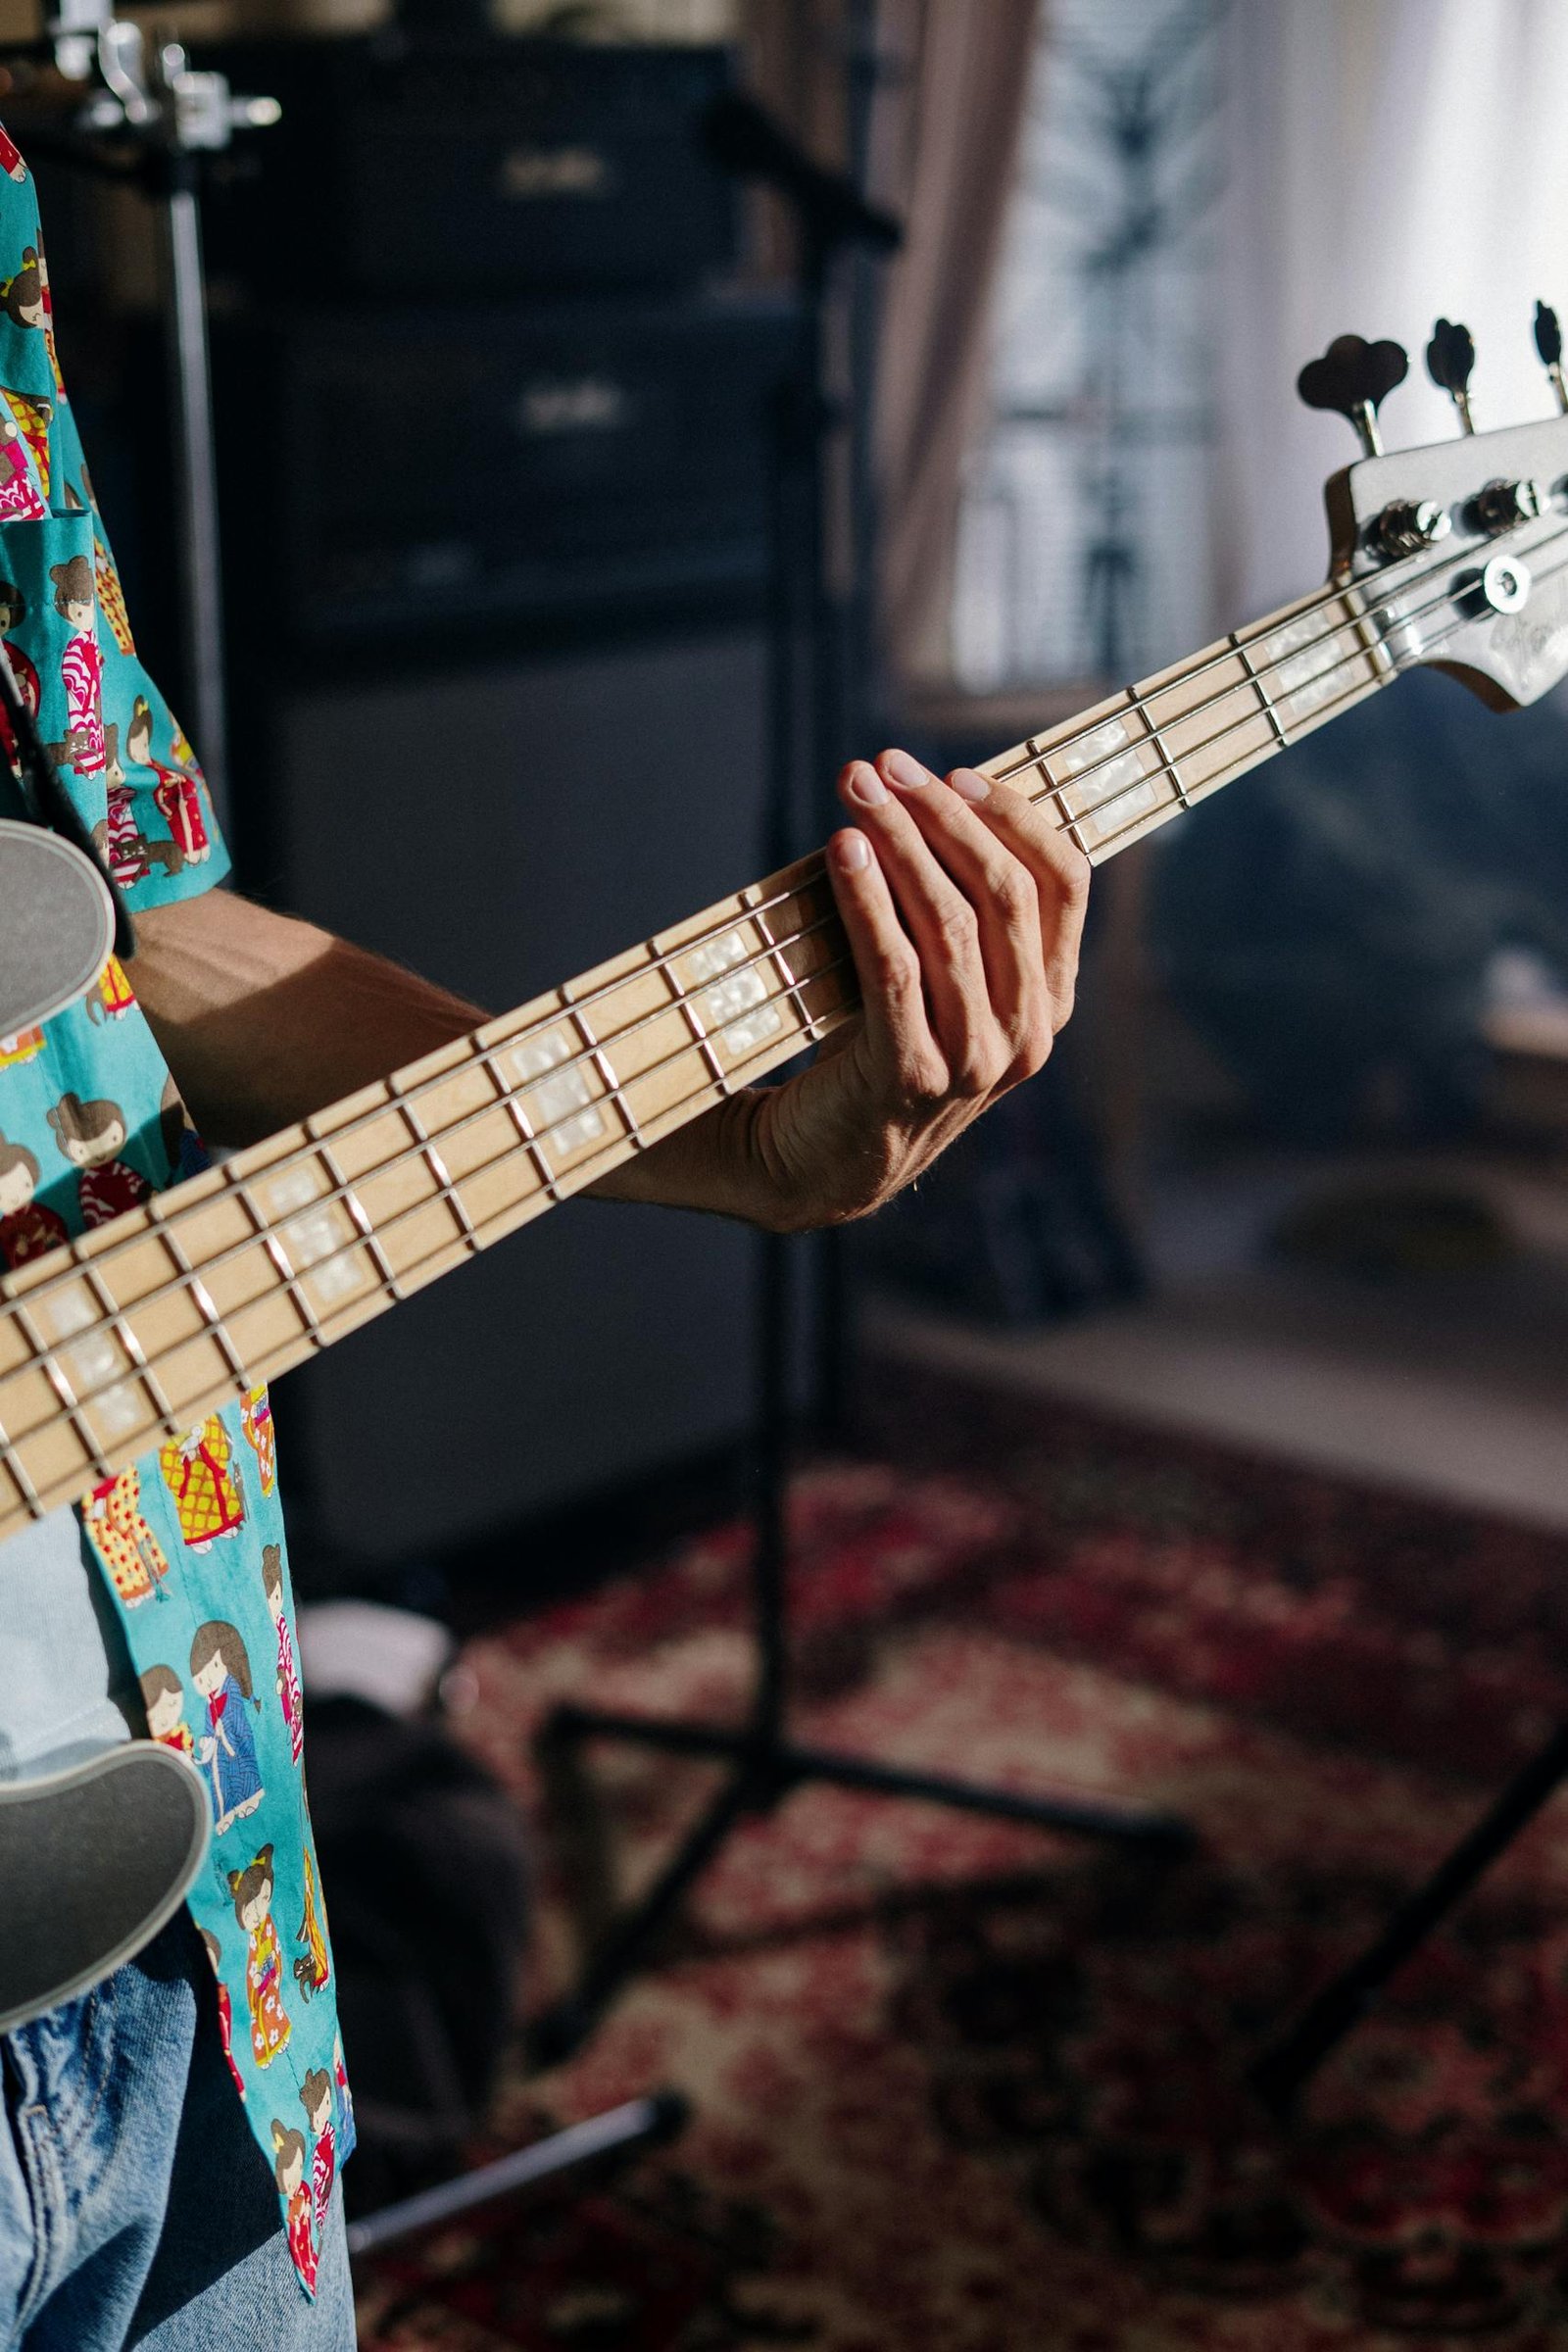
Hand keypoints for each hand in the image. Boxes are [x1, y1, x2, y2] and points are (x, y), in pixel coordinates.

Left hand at [597, 747, 1088, 1230]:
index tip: (953, 771)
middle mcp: (1027, 1034)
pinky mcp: (912, 1078)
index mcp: (1049, 1002)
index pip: (1064, 883)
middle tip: (882, 764)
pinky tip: (841, 854)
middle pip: (1003, 892)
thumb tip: (932, 795)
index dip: (1014, 815)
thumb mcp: (940, 983)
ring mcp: (976, 1063)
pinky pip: (896, 969)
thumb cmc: (876, 1050)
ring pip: (952, 924)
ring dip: (898, 843)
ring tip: (853, 792)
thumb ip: (960, 914)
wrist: (820, 1163)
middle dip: (941, 814)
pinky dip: (868, 901)